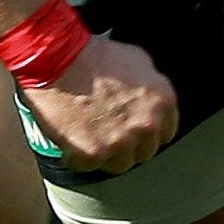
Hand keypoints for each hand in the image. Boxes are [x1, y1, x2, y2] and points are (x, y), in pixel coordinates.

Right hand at [19, 34, 178, 173]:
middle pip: (144, 151)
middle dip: (128, 143)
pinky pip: (90, 167)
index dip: (147, 129)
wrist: (58, 58)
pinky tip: (73, 136)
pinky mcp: (94, 154)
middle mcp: (146, 125)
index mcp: (162, 100)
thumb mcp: (136, 58)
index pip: (166, 132)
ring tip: (89, 132)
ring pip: (120, 164)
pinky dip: (79, 156)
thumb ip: (150, 85)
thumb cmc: (92, 55)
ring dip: (106, 153)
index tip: (134, 127)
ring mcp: (121, 142)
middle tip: (108, 127)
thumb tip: (150, 99)